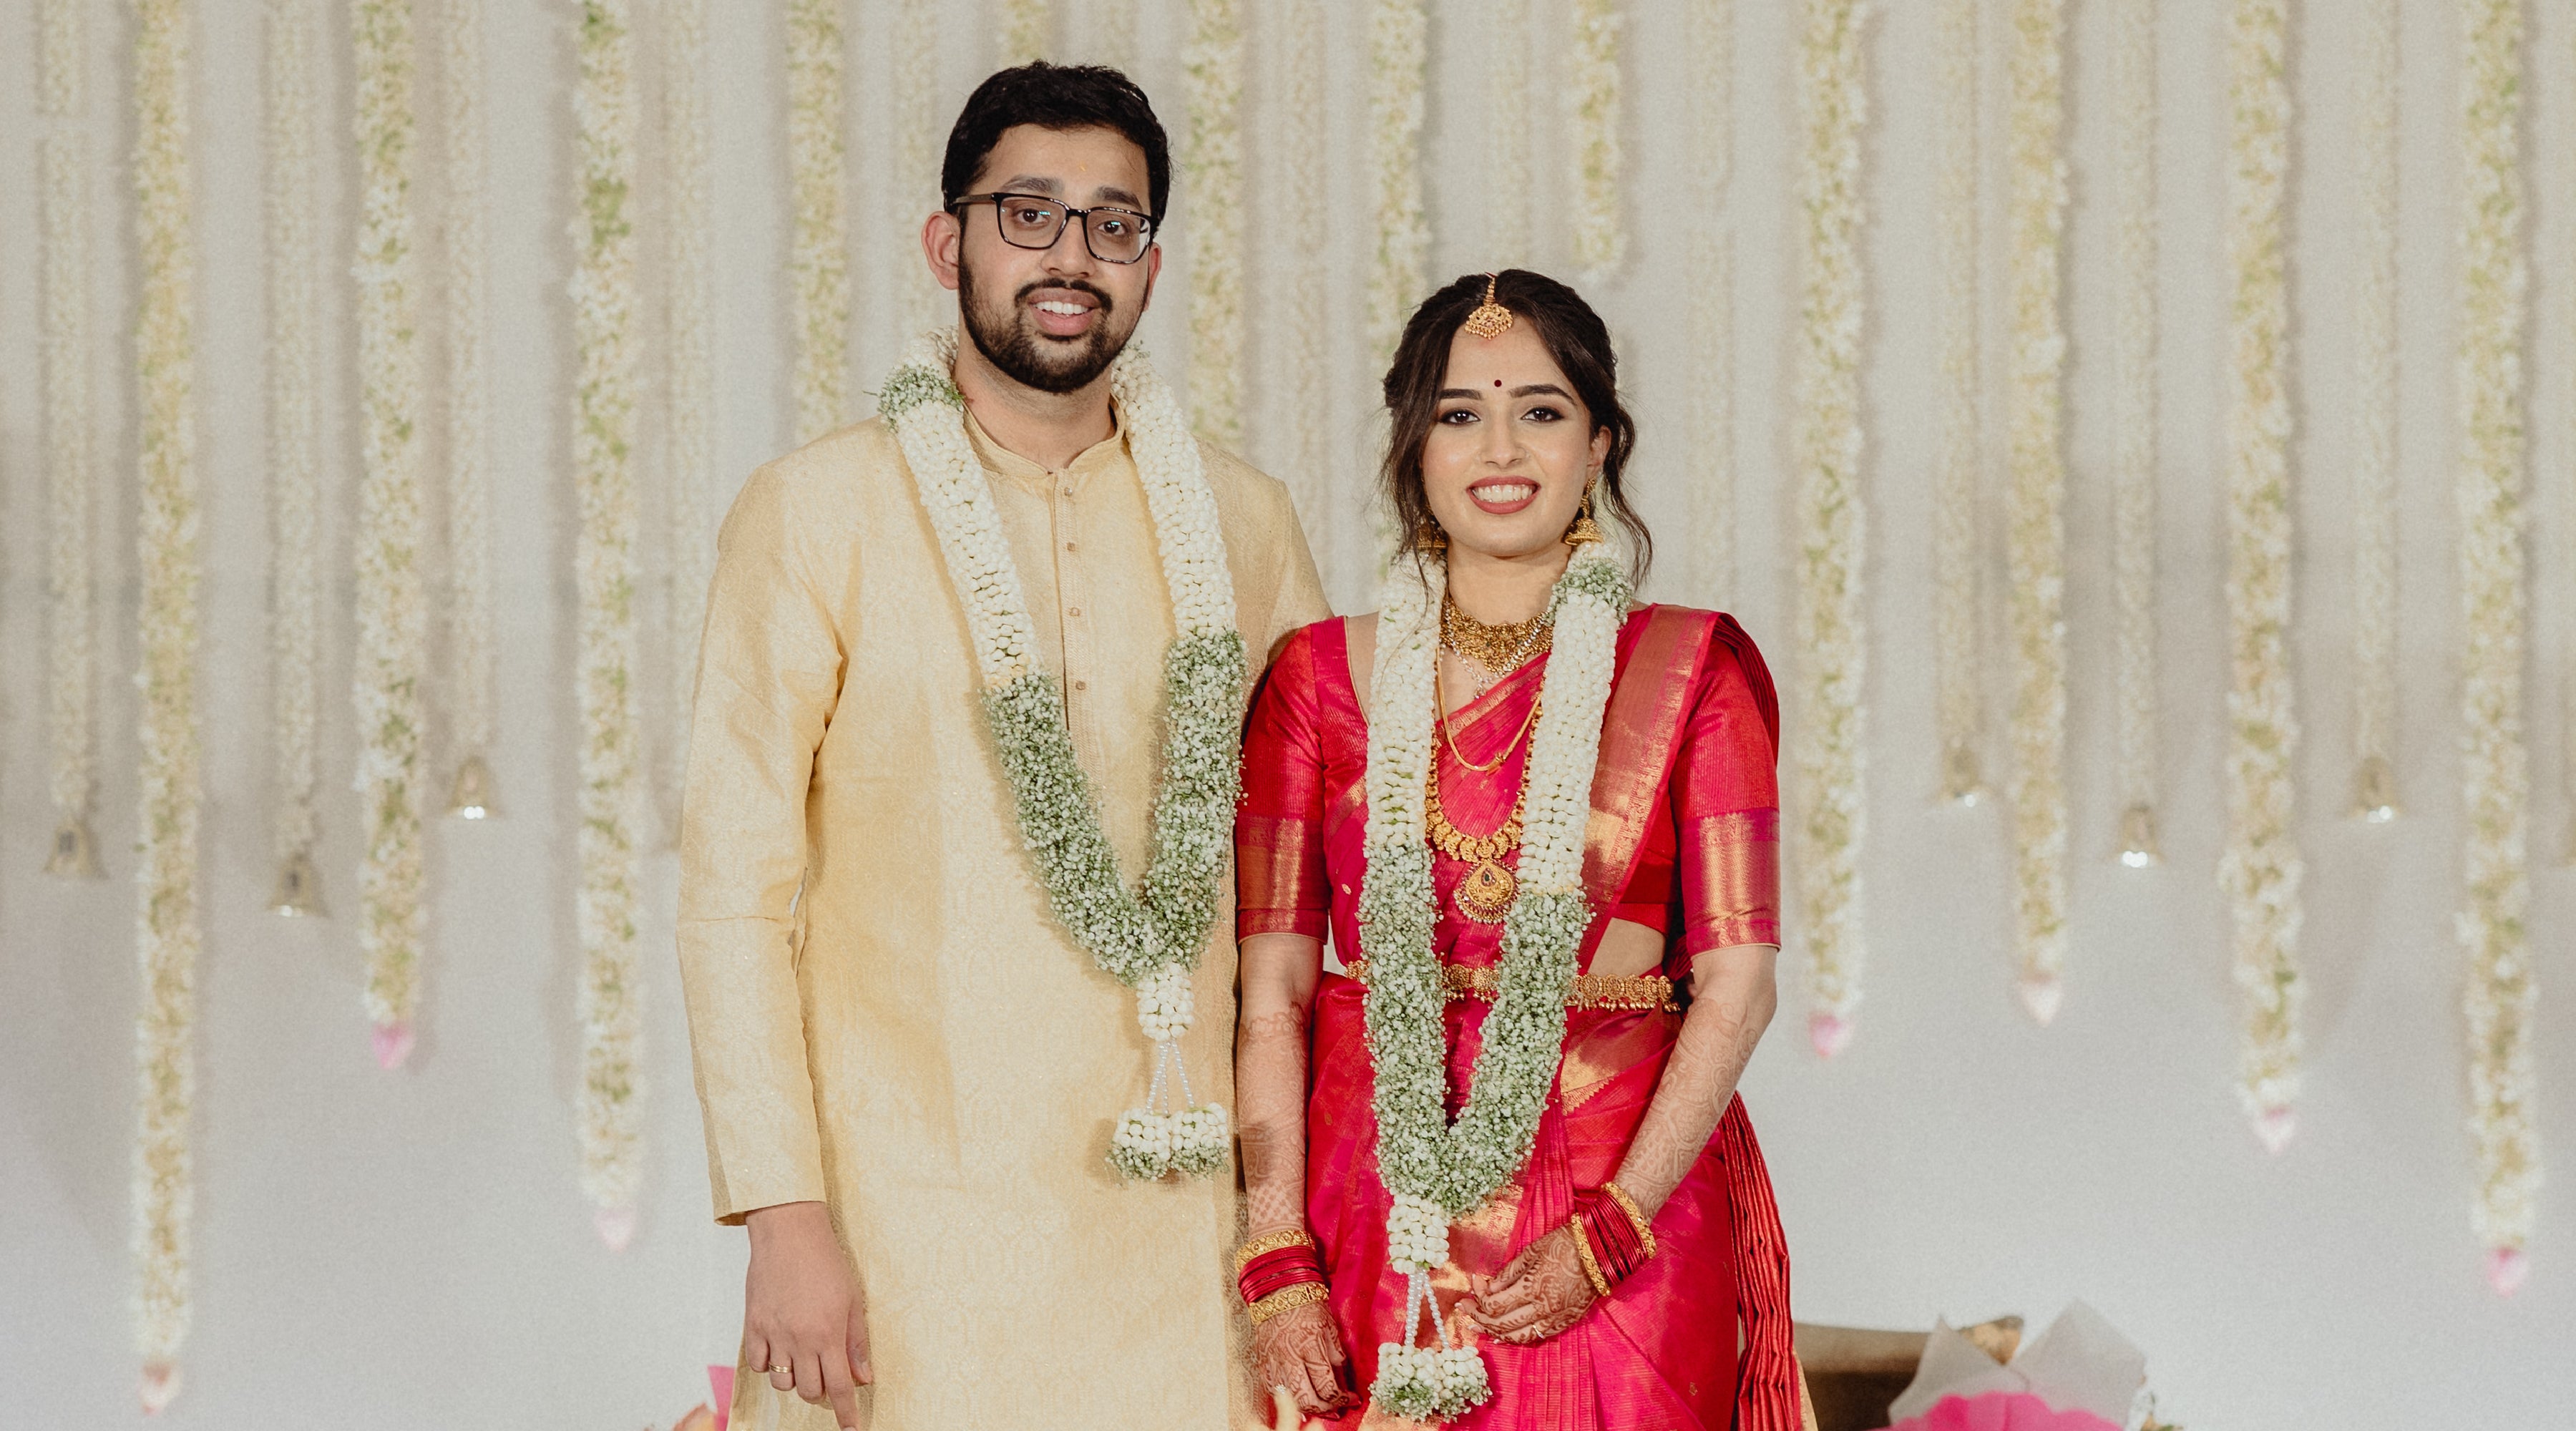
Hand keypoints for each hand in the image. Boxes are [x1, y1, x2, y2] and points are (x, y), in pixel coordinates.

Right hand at [743, 1201, 870, 1429]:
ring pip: (782, 1383)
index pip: (840, 1386)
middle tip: (826, 1373)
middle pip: (809, 1390)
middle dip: (820, 1390)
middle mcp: (800, 1339)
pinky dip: (770, 1364)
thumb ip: (856, 1342)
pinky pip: (758, 1364)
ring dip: (795, 1378)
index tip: (852, 1428)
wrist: (789, 1232)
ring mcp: (774, 1334)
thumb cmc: (824, 1261)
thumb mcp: (852, 1300)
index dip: (847, 1412)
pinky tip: (779, 1347)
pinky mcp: (753, 1325)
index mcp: (828, 1333)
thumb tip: (864, 1377)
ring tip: (802, 1356)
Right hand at [1249, 1298, 1353, 1415]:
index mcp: (1310, 1346)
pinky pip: (1273, 1389)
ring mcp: (1273, 1361)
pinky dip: (1287, 1397)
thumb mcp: (1330, 1327)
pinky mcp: (1263, 1362)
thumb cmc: (1307, 1305)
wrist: (1278, 1291)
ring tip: (1320, 1407)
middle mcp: (1290, 1357)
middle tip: (1336, 1410)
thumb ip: (1336, 1355)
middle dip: (1324, 1410)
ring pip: (1288, 1398)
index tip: (1352, 1399)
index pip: (1327, 1385)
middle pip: (1306, 1399)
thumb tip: (1342, 1381)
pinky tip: (1298, 1396)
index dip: (1342, 1398)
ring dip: (1306, 1408)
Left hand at [1467, 1226, 1596, 1344]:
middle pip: (1503, 1325)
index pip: (1495, 1305)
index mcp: (1532, 1288)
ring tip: (1480, 1327)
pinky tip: (1508, 1335)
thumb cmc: (1565, 1244)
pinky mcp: (1567, 1322)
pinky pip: (1538, 1337)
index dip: (1478, 1298)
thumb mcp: (1532, 1251)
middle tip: (1466, 1310)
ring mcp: (1557, 1319)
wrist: (1602, 1251)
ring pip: (1520, 1337)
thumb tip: (1488, 1286)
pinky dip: (1520, 1337)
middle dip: (1480, 1319)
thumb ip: (1509, 1272)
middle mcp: (1543, 1309)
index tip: (1472, 1284)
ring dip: (1497, 1334)